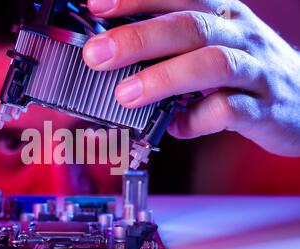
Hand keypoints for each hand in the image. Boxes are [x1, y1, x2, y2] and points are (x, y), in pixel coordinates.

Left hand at [83, 0, 299, 155]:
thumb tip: (114, 55)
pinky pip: (227, 111)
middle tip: (97, 55)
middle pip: (189, 25)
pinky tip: (174, 127)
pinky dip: (194, 120)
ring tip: (125, 95)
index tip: (96, 5)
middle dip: (138, 38)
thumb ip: (170, 47)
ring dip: (163, 78)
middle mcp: (237, 35)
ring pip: (211, 64)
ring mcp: (253, 70)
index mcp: (220, 15)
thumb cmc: (245, 70)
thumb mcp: (211, 44)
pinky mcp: (262, 108)